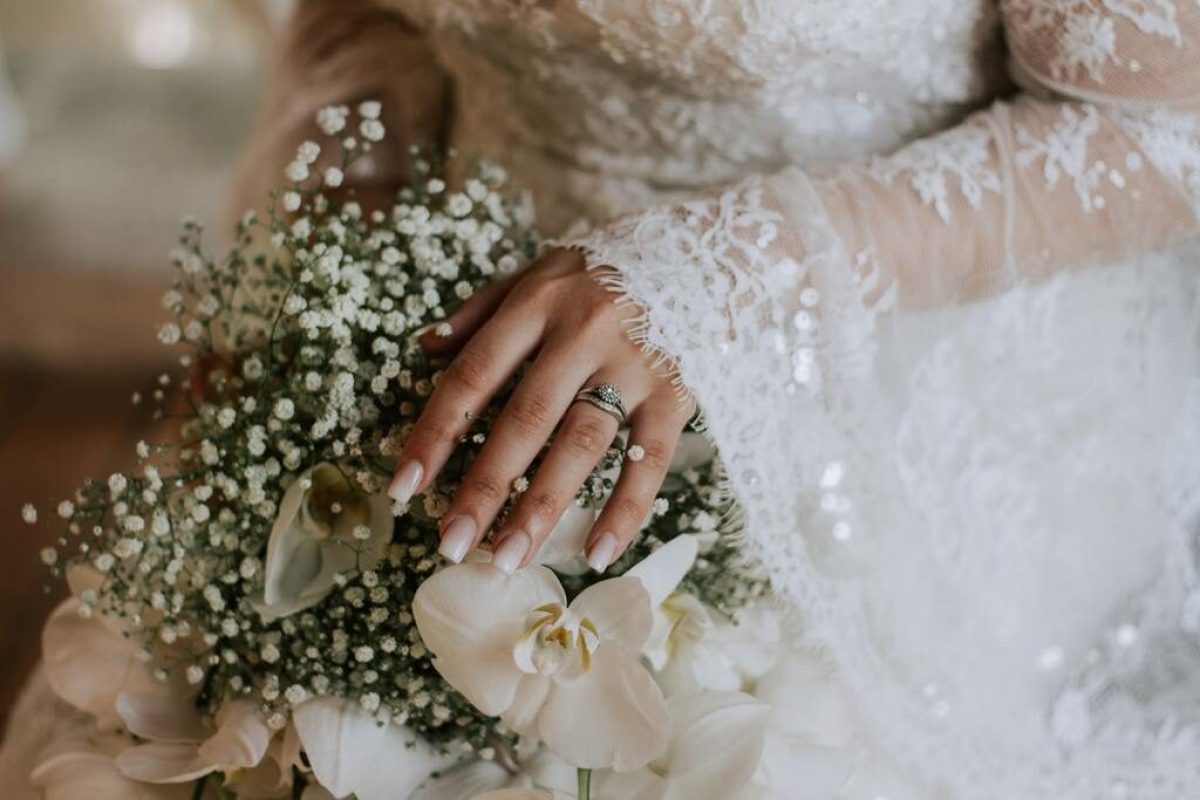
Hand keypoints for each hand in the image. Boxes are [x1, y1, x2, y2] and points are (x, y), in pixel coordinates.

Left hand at [387, 248, 692, 572]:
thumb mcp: (539, 273)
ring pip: (582, 444)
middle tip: (452, 544)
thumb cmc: (607, 272)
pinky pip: (652, 461)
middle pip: (524, 419)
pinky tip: (596, 553)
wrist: (707, 253)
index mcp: (538, 302)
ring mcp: (634, 364)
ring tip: (510, 557)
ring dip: (543, 506)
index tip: (404, 486)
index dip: (436, 432)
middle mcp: (583, 332)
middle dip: (484, 487)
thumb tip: (424, 348)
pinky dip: (625, 510)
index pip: (474, 375)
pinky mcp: (677, 392)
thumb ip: (482, 308)